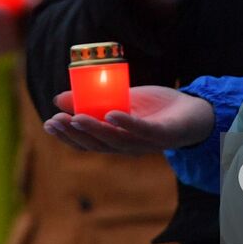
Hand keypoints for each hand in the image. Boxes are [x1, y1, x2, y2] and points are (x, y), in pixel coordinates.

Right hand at [42, 85, 214, 153]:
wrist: (195, 110)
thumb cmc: (157, 108)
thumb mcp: (121, 100)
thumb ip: (95, 100)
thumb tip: (59, 97)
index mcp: (116, 140)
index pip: (87, 143)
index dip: (66, 136)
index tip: (48, 123)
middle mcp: (128, 146)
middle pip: (97, 145)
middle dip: (74, 134)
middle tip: (55, 121)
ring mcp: (146, 143)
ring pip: (116, 140)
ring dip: (94, 130)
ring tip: (76, 118)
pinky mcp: (163, 134)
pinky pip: (142, 130)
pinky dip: (126, 124)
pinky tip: (111, 114)